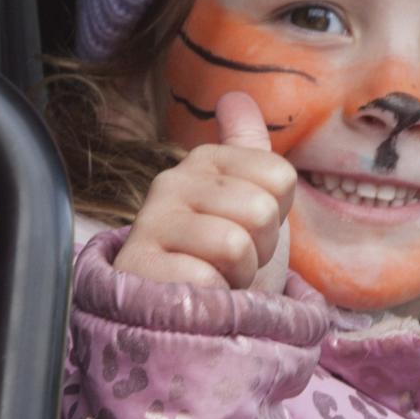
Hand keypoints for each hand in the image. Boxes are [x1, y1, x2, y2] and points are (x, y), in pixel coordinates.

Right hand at [114, 92, 294, 292]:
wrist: (189, 321)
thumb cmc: (223, 262)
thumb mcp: (248, 200)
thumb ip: (247, 150)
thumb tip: (235, 97)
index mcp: (206, 162)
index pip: (281, 176)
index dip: (277, 216)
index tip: (250, 231)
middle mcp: (172, 182)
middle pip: (261, 210)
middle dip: (258, 250)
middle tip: (232, 262)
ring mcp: (150, 222)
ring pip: (233, 243)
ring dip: (237, 276)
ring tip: (216, 277)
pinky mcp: (138, 266)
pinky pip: (206, 277)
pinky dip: (212, 298)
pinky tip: (195, 296)